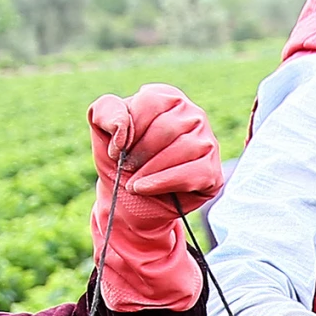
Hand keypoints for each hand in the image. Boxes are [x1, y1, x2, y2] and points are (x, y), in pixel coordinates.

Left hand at [86, 86, 221, 309]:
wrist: (131, 217)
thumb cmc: (117, 173)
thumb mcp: (101, 139)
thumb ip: (104, 113)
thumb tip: (122, 123)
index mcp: (165, 101)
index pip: (154, 99)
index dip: (131, 123)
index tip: (115, 149)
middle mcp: (191, 118)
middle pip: (173, 124)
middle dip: (143, 151)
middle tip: (128, 171)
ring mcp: (208, 146)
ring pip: (188, 147)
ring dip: (154, 170)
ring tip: (138, 185)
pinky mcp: (214, 176)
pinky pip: (197, 171)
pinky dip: (168, 182)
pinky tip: (149, 191)